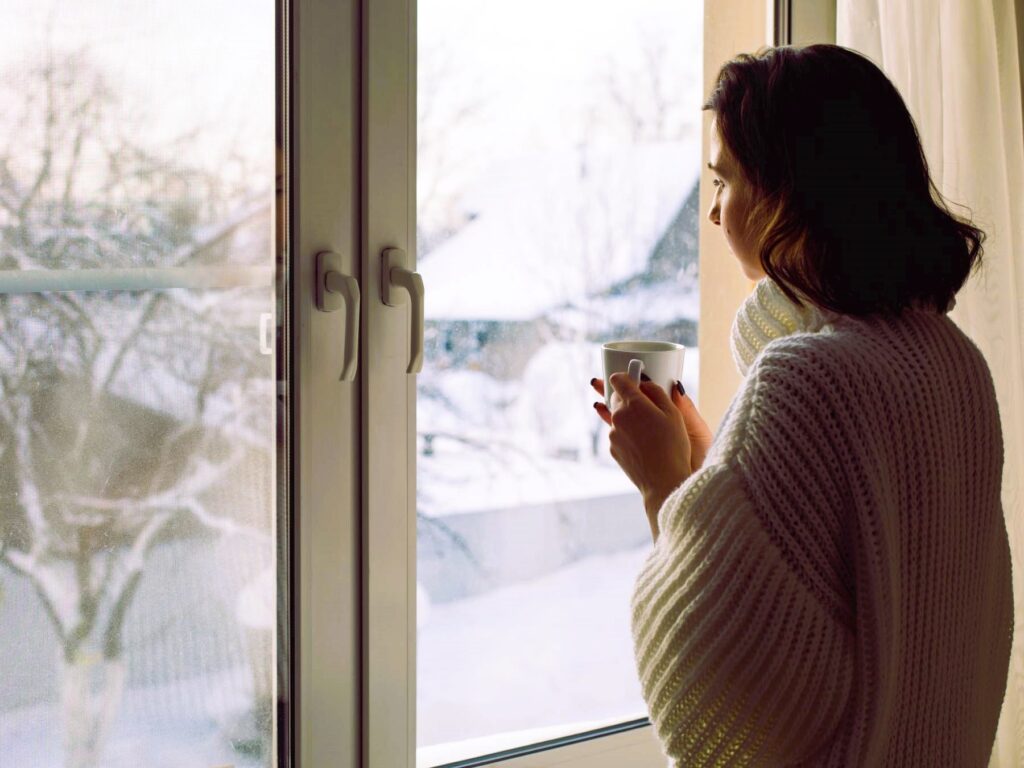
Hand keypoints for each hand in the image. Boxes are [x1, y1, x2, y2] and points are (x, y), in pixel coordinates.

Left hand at [591, 377, 712, 474]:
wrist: (663, 481)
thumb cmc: (673, 446)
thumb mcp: (673, 414)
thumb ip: (657, 392)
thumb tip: (645, 382)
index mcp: (633, 404)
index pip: (618, 379)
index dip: (627, 376)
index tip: (635, 378)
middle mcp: (618, 417)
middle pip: (616, 397)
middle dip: (629, 397)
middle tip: (646, 404)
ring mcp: (612, 434)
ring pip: (617, 416)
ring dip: (628, 416)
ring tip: (648, 428)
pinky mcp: (612, 449)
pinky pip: (618, 433)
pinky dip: (628, 433)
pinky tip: (644, 442)